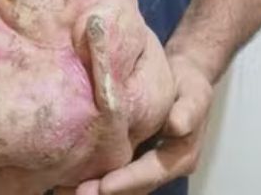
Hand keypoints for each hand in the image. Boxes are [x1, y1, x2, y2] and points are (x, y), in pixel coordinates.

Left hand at [63, 55, 213, 194]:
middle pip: (133, 186)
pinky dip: (92, 175)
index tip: (105, 186)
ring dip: (96, 188)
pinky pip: (111, 170)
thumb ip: (189, 108)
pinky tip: (66, 179)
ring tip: (65, 191)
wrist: (181, 77)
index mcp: (180, 156)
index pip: (152, 173)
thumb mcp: (194, 91)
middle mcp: (162, 166)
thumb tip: (178, 125)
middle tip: (78, 193)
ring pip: (121, 184)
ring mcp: (144, 164)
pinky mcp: (130, 156)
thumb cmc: (187, 83)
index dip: (129, 180)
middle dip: (105, 191)